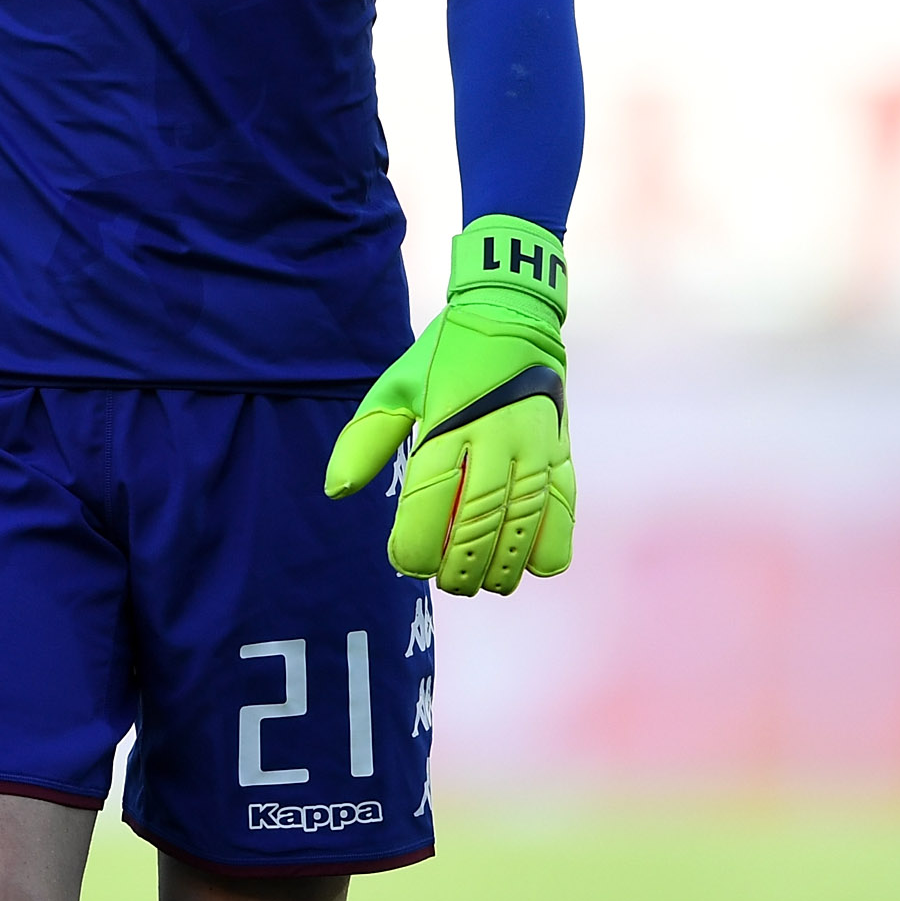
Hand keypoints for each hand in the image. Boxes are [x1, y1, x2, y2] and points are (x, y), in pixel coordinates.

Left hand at [324, 215, 573, 595]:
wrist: (512, 318)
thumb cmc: (445, 359)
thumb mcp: (398, 388)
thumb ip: (366, 439)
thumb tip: (336, 490)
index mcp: (446, 425)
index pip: (429, 504)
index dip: (415, 547)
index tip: (405, 559)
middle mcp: (494, 439)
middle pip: (477, 527)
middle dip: (457, 570)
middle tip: (444, 581)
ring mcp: (534, 450)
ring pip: (521, 531)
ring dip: (499, 570)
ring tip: (479, 582)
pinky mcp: (562, 455)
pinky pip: (563, 518)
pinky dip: (546, 553)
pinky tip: (524, 564)